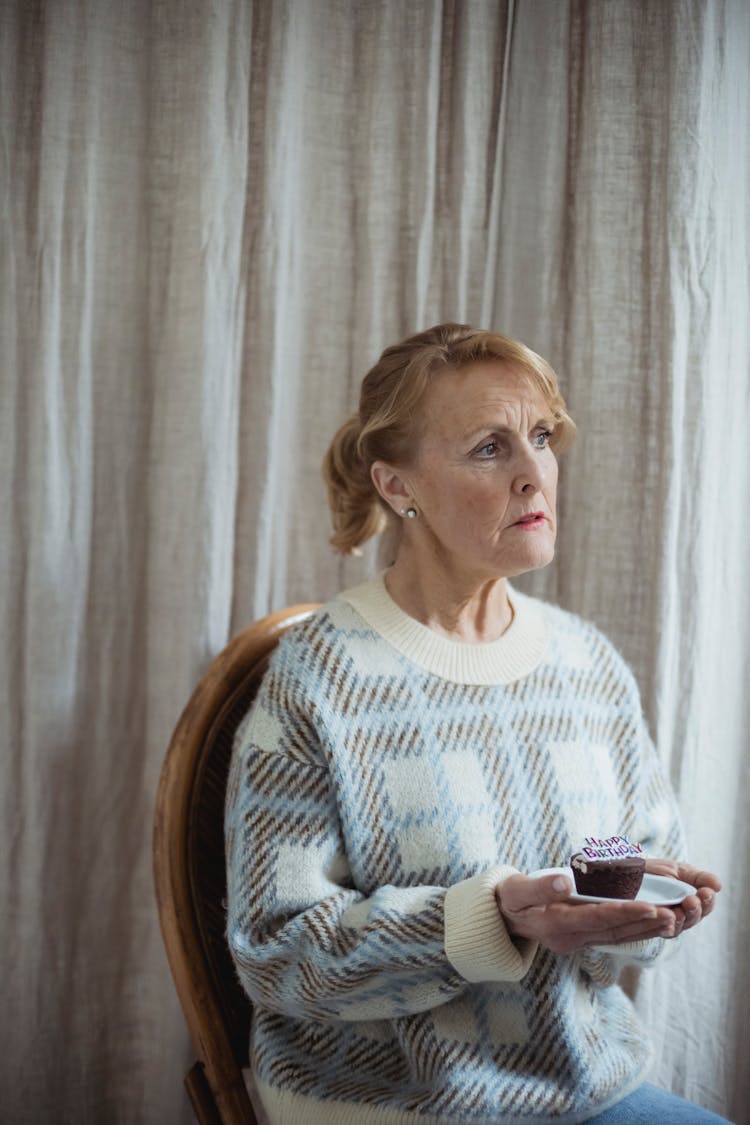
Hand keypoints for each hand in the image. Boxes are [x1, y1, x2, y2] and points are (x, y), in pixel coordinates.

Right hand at [495, 872, 677, 953]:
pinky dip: (633, 930)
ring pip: (616, 938)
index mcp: (554, 924)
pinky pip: (612, 937)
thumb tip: (565, 881)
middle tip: (674, 914)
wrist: (497, 920)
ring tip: (673, 920)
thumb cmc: (506, 899)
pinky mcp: (580, 939)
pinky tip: (653, 924)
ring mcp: (575, 942)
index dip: (624, 912)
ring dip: (644, 930)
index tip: (650, 906)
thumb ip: (539, 886)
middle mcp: (568, 939)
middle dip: (643, 924)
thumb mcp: (515, 890)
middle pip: (613, 932)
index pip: (596, 918)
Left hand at [644, 857, 721, 937]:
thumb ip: (698, 878)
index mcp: (692, 901)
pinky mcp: (652, 927)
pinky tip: (667, 920)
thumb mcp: (678, 870)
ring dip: (682, 919)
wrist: (629, 872)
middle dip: (696, 909)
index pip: (706, 905)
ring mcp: (668, 923)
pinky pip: (662, 930)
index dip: (708, 901)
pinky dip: (666, 927)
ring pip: (680, 926)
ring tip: (680, 910)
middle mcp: (682, 915)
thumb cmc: (657, 872)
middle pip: (694, 918)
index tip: (706, 891)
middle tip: (692, 900)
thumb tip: (718, 886)